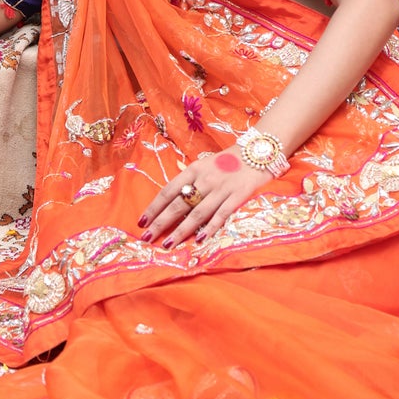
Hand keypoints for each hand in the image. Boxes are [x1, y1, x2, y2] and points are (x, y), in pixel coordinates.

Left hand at [139, 150, 271, 249]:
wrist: (257, 153)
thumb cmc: (227, 162)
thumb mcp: (204, 164)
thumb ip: (188, 179)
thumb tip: (169, 199)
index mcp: (194, 169)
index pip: (168, 190)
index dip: (154, 207)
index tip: (142, 221)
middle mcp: (205, 179)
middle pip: (178, 204)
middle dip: (161, 222)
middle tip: (147, 238)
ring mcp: (221, 189)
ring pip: (197, 213)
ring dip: (181, 231)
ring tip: (167, 245)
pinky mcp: (237, 197)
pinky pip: (220, 215)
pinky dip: (209, 228)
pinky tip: (199, 240)